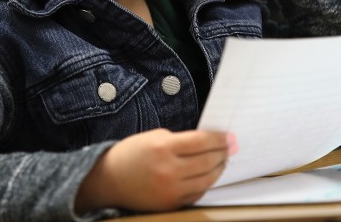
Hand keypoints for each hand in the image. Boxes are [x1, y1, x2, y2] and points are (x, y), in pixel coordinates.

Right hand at [75, 128, 235, 212]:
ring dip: (218, 169)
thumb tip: (209, 142)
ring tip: (223, 161)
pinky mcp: (170, 204)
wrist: (110, 179)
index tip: (228, 136)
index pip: (201, 142)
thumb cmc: (132, 154)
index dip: (219, 139)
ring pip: (206, 180)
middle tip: (231, 147)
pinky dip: (206, 184)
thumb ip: (181, 140)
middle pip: (207, 161)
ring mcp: (170, 189)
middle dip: (223, 153)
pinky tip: (209, 175)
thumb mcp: (155, 137)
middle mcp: (168, 170)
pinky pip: (197, 194)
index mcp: (163, 148)